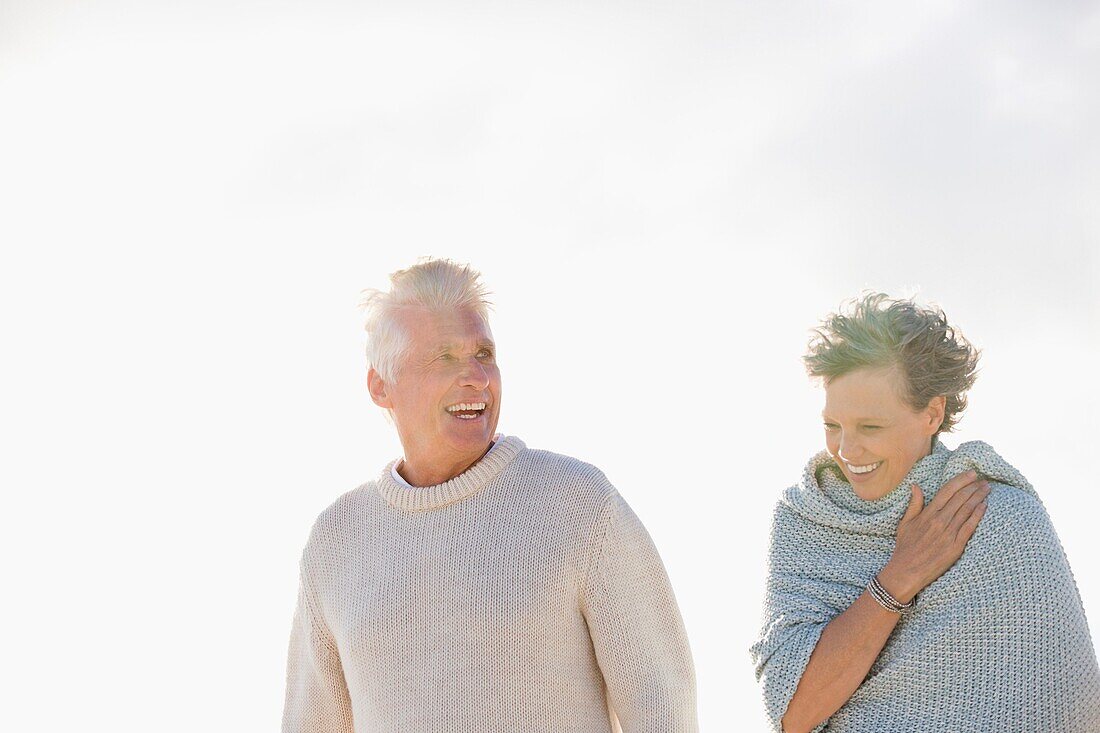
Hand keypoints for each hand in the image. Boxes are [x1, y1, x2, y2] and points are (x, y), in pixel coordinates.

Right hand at [878, 470, 989, 602]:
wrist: (907, 571)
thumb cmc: (905, 548)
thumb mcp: (905, 523)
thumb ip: (914, 504)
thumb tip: (916, 485)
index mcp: (927, 514)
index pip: (947, 491)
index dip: (961, 481)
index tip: (971, 474)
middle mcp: (939, 521)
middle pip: (960, 498)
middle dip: (973, 487)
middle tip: (983, 480)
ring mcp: (948, 533)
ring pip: (967, 510)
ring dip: (978, 498)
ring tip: (987, 490)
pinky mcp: (956, 546)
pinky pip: (970, 526)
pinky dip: (978, 514)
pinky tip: (985, 506)